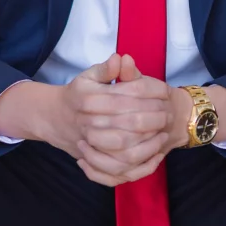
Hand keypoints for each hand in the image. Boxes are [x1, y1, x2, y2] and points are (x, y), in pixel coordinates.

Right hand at [0, 53, 177, 185]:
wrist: (57, 119)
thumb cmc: (80, 95)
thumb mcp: (89, 76)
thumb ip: (106, 69)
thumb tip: (121, 58)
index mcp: (88, 97)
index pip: (127, 95)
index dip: (151, 93)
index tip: (166, 92)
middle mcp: (88, 121)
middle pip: (130, 121)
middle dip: (155, 118)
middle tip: (168, 114)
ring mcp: (90, 143)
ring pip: (125, 146)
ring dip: (149, 141)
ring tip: (163, 133)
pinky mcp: (95, 161)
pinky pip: (120, 167)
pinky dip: (140, 163)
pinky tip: (154, 153)